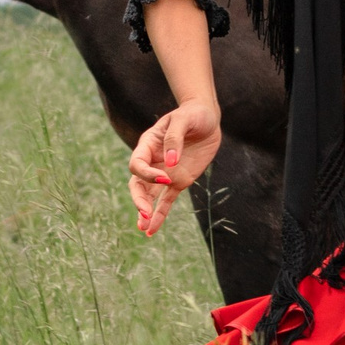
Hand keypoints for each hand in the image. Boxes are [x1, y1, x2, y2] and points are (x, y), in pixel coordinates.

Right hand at [128, 100, 222, 235]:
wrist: (207, 119)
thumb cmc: (193, 114)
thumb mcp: (183, 119)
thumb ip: (175, 139)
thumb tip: (170, 163)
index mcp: (148, 145)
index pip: (137, 164)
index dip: (147, 174)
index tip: (164, 177)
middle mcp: (153, 162)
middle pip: (138, 183)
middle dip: (140, 199)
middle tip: (145, 213)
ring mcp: (165, 173)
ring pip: (149, 196)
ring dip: (145, 212)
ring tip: (143, 228)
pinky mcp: (179, 182)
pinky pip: (166, 201)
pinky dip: (160, 215)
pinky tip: (152, 230)